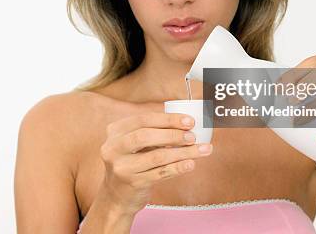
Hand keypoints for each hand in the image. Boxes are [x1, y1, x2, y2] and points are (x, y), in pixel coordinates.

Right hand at [98, 112, 213, 214]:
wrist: (117, 196)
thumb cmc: (132, 162)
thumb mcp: (133, 144)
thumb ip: (152, 132)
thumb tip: (185, 123)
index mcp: (115, 131)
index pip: (143, 119)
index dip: (168, 119)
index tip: (189, 121)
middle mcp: (114, 148)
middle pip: (145, 136)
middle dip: (173, 134)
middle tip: (193, 136)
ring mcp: (122, 167)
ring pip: (156, 156)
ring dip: (183, 152)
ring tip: (202, 149)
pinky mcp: (133, 183)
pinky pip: (160, 173)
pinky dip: (178, 168)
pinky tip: (191, 164)